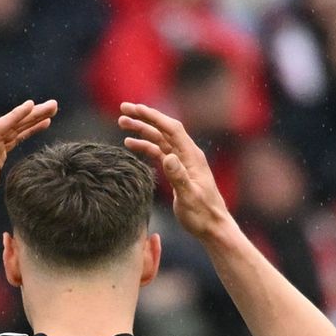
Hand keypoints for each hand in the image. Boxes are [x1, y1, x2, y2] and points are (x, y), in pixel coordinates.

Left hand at [0, 99, 57, 228]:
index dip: (15, 116)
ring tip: (52, 110)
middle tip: (53, 105)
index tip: (31, 104)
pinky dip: (29, 131)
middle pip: (10, 125)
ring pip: (15, 129)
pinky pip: (15, 139)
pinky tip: (42, 125)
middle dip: (31, 114)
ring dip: (33, 119)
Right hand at [119, 102, 231, 240]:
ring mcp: (182, 162)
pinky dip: (145, 146)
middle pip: (163, 129)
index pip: (171, 129)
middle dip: (144, 118)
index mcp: (191, 156)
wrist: (213, 227)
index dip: (154, 117)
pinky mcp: (176, 170)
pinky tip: (131, 144)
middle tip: (123, 109)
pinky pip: (159, 152)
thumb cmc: (203, 214)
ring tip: (122, 123)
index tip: (136, 108)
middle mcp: (187, 155)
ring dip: (142, 130)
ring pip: (159, 139)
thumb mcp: (189, 197)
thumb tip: (167, 156)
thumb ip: (178, 177)